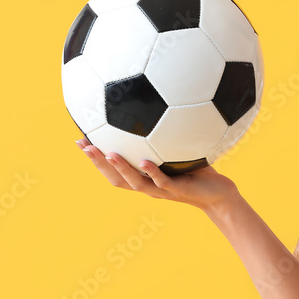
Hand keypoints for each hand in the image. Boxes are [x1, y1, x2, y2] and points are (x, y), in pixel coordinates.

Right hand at [75, 138, 238, 213]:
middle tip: (83, 145)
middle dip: (98, 163)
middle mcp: (147, 186)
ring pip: (135, 182)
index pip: (112, 170)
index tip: (79, 140)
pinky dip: (152, 172)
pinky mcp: (178, 190)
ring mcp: (161, 190)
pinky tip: (144, 161)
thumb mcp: (178, 151)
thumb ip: (165, 135)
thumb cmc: (198, 171)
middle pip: (115, 178)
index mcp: (143, 178)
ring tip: (108, 153)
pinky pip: (162, 181)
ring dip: (120, 168)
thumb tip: (158, 105)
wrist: (218, 193)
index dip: (95, 158)